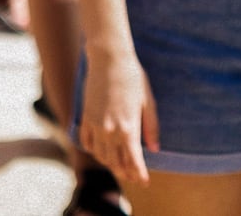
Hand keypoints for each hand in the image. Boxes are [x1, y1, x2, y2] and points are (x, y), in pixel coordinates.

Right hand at [77, 47, 157, 185]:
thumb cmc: (133, 76)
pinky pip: (88, 143)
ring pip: (101, 155)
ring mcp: (95, 125)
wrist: (109, 59)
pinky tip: (102, 153)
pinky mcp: (86, 118)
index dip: (138, 173)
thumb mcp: (148, 101)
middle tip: (134, 178)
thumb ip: (151, 127)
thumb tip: (155, 148)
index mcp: (128, 126)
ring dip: (110, 165)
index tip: (144, 181)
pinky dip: (95, 152)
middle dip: (126, 172)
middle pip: (116, 161)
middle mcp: (110, 130)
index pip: (133, 160)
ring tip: (120, 168)